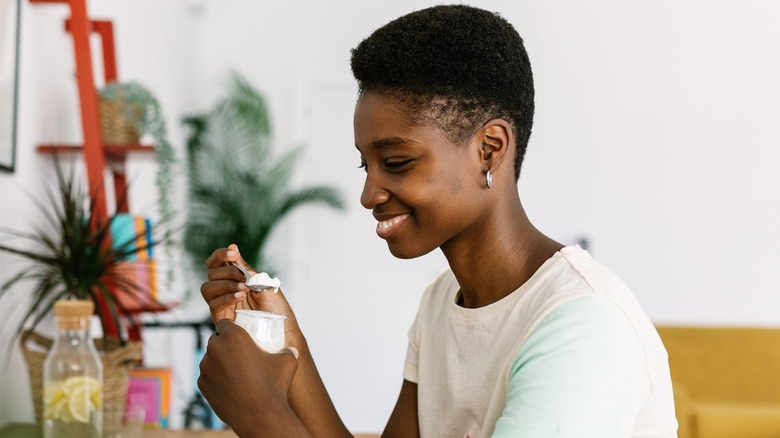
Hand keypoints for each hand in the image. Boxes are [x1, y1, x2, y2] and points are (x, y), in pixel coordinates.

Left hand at [198, 319, 300, 434]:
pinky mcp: (202, 384)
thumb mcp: (287, 362)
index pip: (225, 323)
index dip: (232, 328)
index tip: (241, 336)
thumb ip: (287, 351)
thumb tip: (292, 350)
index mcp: (233, 336)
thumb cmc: (273, 386)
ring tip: (236, 371)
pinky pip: (208, 375)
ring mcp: (206, 367)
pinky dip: (216, 377)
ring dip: (220, 361)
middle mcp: (215, 349)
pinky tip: (231, 385)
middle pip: (216, 339)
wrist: (260, 416)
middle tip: (240, 353)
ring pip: (210, 358)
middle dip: (225, 343)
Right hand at [201, 244, 302, 346]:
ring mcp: (222, 304)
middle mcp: (225, 289)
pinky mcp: (221, 318)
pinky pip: (213, 305)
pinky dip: (226, 297)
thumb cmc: (275, 307)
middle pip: (211, 273)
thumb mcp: (262, 282)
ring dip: (225, 284)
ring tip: (244, 288)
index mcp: (234, 278)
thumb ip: (246, 268)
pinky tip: (240, 296)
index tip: (233, 253)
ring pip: (207, 288)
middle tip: (245, 278)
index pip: (216, 262)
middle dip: (228, 271)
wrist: (282, 330)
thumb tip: (232, 246)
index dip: (220, 255)